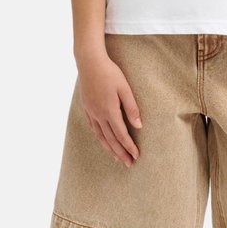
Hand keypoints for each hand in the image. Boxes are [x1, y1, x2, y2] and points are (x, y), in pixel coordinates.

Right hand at [77, 50, 141, 167]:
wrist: (89, 62)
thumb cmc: (110, 73)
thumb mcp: (125, 88)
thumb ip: (132, 107)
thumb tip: (139, 125)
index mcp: (109, 110)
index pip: (121, 134)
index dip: (129, 146)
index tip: (136, 156)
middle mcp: (99, 115)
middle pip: (110, 139)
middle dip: (120, 153)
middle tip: (129, 164)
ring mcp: (91, 112)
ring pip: (100, 136)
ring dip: (109, 148)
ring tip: (117, 158)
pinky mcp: (87, 108)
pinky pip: (94, 128)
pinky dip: (100, 138)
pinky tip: (104, 141)